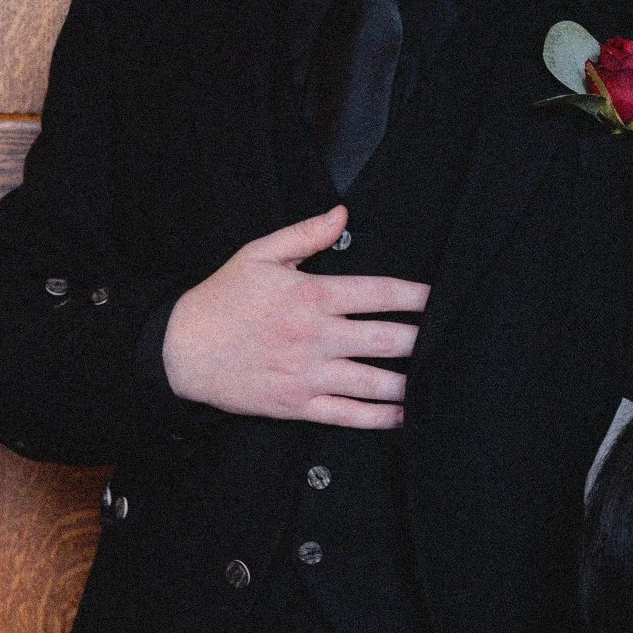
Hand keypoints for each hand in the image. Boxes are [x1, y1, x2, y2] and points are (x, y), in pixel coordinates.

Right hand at [160, 204, 428, 423]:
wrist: (180, 351)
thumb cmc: (222, 300)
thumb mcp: (259, 254)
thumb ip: (306, 234)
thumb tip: (343, 214)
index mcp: (311, 296)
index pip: (379, 293)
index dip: (416, 296)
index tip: (440, 298)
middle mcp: (315, 337)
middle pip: (386, 340)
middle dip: (424, 340)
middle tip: (452, 340)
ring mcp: (308, 375)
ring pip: (373, 382)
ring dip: (411, 382)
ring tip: (438, 380)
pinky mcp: (297, 405)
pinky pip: (348, 415)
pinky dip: (380, 418)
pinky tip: (404, 415)